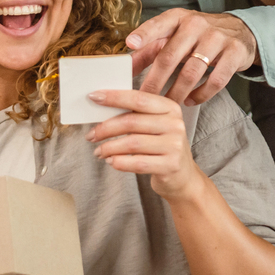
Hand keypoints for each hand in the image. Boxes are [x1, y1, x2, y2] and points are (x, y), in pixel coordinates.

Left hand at [87, 87, 205, 199]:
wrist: (183, 176)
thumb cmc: (162, 147)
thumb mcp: (155, 126)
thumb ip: (136, 115)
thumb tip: (102, 108)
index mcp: (170, 108)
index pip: (138, 99)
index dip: (114, 97)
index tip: (94, 97)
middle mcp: (175, 125)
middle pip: (131, 122)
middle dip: (105, 128)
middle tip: (91, 135)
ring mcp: (174, 146)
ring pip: (131, 143)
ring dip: (109, 148)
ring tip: (99, 151)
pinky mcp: (170, 166)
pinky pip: (137, 163)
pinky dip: (119, 162)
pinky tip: (112, 161)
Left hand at [127, 8, 256, 104]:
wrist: (239, 30)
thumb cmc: (198, 35)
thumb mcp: (174, 35)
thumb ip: (149, 50)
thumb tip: (126, 67)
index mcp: (178, 18)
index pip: (158, 24)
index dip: (144, 34)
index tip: (130, 43)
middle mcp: (197, 24)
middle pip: (170, 56)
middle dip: (155, 81)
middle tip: (144, 98)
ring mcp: (217, 38)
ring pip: (192, 72)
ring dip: (177, 92)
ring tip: (168, 105)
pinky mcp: (234, 53)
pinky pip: (216, 80)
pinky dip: (202, 94)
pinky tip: (191, 100)